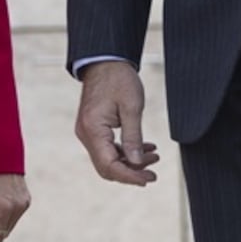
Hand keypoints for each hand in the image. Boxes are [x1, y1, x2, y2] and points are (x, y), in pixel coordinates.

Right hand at [75, 60, 159, 185]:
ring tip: (154, 156)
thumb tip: (137, 163)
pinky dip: (124, 152)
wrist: (104, 62)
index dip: (130, 176)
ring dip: (130, 162)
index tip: (148, 179)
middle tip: (153, 174)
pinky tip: (144, 148)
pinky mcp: (93, 129)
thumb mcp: (132, 108)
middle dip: (131, 173)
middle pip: (106, 167)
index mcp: (93, 130)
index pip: (109, 165)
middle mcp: (86, 134)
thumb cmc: (118, 80)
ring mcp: (87, 132)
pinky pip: (107, 148)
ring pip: (108, 159)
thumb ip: (133, 138)